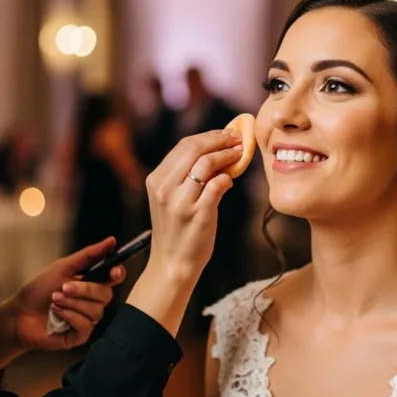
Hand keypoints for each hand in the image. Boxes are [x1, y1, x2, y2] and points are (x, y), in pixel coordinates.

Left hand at [0, 237, 126, 369]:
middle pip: (106, 295)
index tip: (113, 271)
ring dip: (73, 303)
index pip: (114, 278)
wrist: (19, 314)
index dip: (118, 274)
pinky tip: (57, 314)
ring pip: (96, 311)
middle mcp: (93, 302)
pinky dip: (70, 316)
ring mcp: (87, 319)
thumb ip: (89, 255)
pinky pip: (86, 325)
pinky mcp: (80, 335)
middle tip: (64, 287)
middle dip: (85, 290)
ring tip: (54, 300)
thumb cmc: (39, 289)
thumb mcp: (63, 267)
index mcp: (91, 283)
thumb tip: (112, 240)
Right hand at [125, 128, 242, 336]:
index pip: (184, 145)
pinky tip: (231, 180)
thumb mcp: (173, 198)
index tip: (227, 133)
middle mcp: (165, 187)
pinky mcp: (197, 214)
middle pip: (195, 148)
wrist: (174, 263)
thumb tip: (219, 150)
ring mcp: (180, 201)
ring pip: (206, 163)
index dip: (209, 136)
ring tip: (240, 154)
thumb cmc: (178, 229)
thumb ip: (188, 175)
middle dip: (220, 139)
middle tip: (238, 139)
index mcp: (156, 179)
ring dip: (227, 154)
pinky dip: (227, 177)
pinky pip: (217, 185)